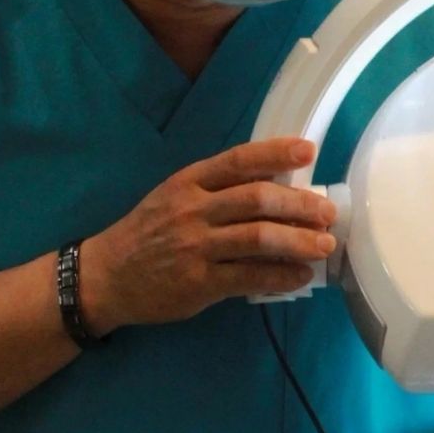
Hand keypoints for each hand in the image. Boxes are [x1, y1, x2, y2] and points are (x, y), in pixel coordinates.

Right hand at [79, 138, 335, 334]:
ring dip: (299, 241)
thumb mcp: (175, 197)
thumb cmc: (149, 233)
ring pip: (258, 238)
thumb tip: (279, 189)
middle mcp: (193, 210)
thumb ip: (218, 192)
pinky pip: (250, 277)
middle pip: (256, 199)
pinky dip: (281, 276)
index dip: (275, 153)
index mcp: (189, 182)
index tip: (307, 150)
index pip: (238, 161)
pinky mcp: (198, 282)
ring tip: (324, 246)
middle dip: (299, 204)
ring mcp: (196, 247)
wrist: (105, 276)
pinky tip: (300, 276)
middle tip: (328, 212)